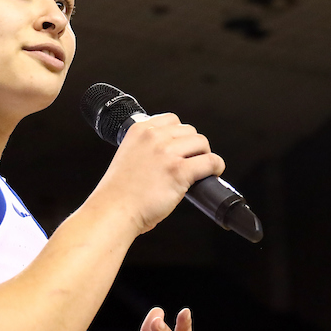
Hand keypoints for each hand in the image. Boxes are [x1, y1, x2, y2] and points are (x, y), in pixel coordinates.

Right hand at [94, 113, 225, 234]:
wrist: (114, 211)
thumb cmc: (119, 193)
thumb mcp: (128, 156)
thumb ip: (146, 149)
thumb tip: (170, 152)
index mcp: (138, 131)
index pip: (171, 120)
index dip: (181, 135)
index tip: (182, 147)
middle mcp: (153, 137)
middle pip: (189, 131)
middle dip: (193, 146)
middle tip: (191, 161)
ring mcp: (166, 153)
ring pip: (202, 143)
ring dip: (205, 155)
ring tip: (201, 168)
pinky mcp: (179, 171)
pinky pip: (210, 161)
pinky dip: (216, 167)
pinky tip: (213, 174)